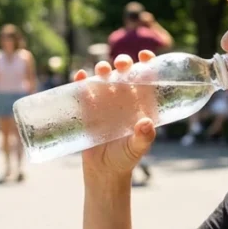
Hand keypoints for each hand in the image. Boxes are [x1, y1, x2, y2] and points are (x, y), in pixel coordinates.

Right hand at [75, 50, 157, 179]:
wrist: (104, 172)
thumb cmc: (125, 159)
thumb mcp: (136, 148)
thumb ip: (143, 138)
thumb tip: (146, 123)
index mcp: (140, 103)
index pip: (147, 78)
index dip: (147, 63)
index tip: (144, 56)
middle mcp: (124, 99)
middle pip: (124, 73)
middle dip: (123, 62)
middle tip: (122, 65)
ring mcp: (105, 102)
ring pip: (104, 77)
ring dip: (102, 68)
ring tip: (102, 70)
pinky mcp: (88, 109)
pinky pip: (84, 90)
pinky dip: (81, 81)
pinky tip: (80, 77)